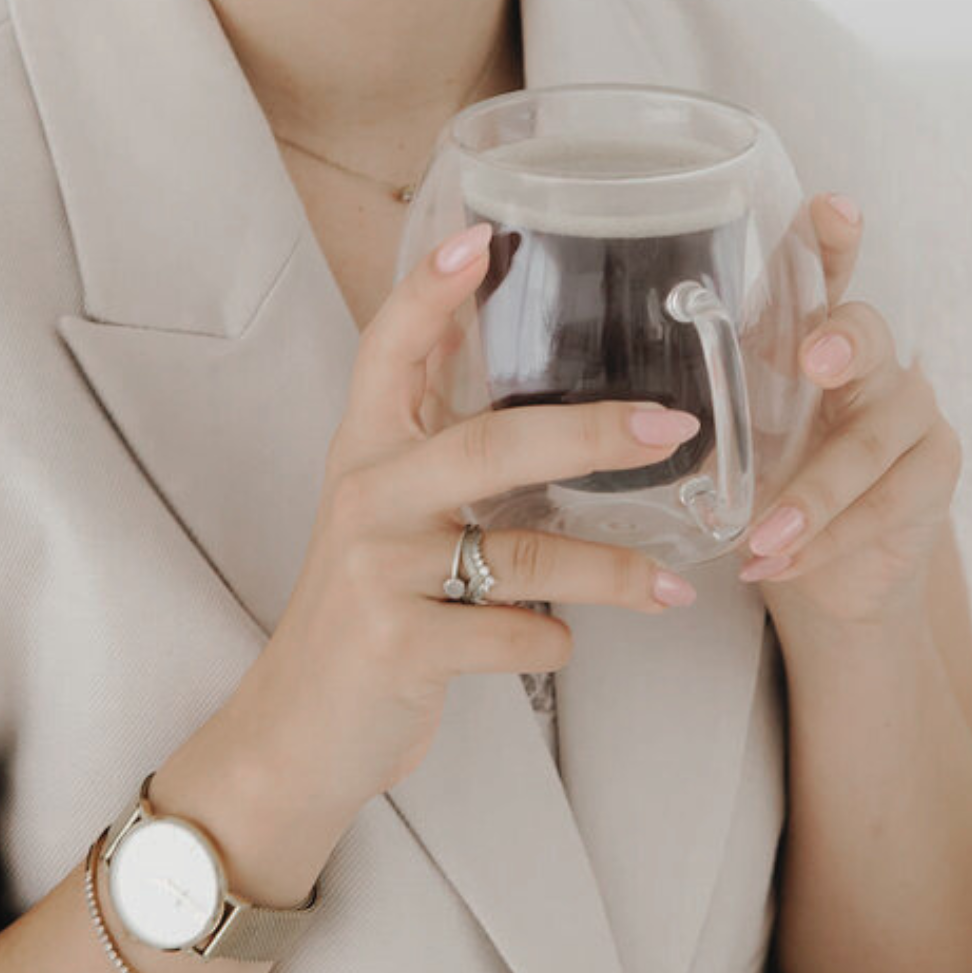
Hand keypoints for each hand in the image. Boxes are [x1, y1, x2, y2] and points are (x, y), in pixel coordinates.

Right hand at [248, 219, 702, 824]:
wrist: (295, 735)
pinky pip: (515, 633)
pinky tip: (561, 642)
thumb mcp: (390, 518)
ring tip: (675, 585)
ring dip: (613, 570)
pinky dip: (556, 641)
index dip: (431, 291)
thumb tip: (563, 404)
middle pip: (490, 442)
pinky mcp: (399, 644)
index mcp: (366, 450)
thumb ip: (446, 458)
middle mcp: (367, 495)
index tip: (482, 237)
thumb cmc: (368, 612)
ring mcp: (379, 570)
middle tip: (672, 427)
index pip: (390, 348)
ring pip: (524, 552)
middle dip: (592, 433)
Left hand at [734, 193, 962, 631]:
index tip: (830, 207)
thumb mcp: (733, 434)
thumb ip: (713, 405)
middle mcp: (874, 357)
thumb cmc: (775, 476)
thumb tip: (637, 402)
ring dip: (812, 497)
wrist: (831, 567)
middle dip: (842, 342)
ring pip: (871, 441)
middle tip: (814, 358)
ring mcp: (914, 410)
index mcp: (814, 331)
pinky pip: (884, 504)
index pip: (826, 271)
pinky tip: (779, 565)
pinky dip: (826, 541)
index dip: (830, 238)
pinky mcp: (935, 470)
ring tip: (761, 538)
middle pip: (867, 334)